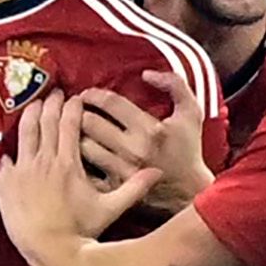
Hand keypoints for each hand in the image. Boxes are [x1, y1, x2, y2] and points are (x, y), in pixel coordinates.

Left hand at [1, 94, 155, 260]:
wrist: (49, 249)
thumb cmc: (81, 231)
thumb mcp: (110, 209)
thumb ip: (133, 188)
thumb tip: (157, 173)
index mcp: (68, 162)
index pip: (70, 123)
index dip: (73, 107)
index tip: (76, 98)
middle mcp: (44, 160)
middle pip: (46, 121)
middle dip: (51, 103)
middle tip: (55, 94)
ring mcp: (23, 170)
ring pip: (24, 133)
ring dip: (29, 115)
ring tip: (34, 105)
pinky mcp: (7, 183)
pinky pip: (7, 159)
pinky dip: (12, 150)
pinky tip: (14, 146)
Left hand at [78, 74, 211, 214]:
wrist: (190, 191)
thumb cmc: (189, 149)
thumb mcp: (191, 112)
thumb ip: (174, 85)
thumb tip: (147, 74)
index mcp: (150, 130)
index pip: (110, 103)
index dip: (93, 94)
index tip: (86, 94)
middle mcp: (133, 150)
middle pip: (90, 123)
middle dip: (78, 112)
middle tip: (75, 109)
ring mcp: (121, 170)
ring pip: (83, 146)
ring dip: (75, 134)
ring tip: (74, 129)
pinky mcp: (115, 187)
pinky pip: (86, 169)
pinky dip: (80, 158)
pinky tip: (79, 152)